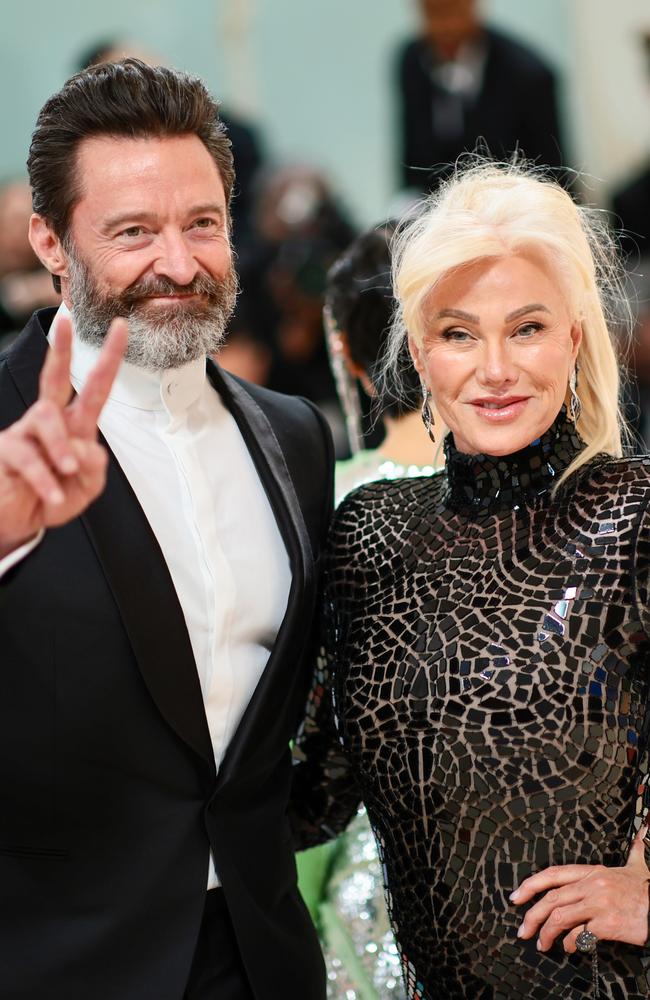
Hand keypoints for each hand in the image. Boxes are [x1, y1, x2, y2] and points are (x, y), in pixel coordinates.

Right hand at [0, 314, 127, 557]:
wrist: (18, 522)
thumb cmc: (52, 498)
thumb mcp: (85, 488)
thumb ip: (95, 468)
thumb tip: (88, 448)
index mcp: (75, 426)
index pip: (94, 388)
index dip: (109, 359)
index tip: (121, 327)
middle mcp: (48, 422)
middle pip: (54, 378)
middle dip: (61, 348)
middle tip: (65, 320)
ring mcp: (24, 433)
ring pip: (46, 418)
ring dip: (61, 445)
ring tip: (68, 470)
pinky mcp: (5, 450)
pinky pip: (28, 456)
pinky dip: (45, 480)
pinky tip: (51, 496)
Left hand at [511, 825, 649, 951]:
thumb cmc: (648, 891)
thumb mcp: (636, 868)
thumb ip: (633, 854)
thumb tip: (639, 837)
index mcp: (593, 872)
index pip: (554, 874)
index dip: (531, 884)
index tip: (516, 896)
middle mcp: (592, 885)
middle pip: (551, 898)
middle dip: (532, 915)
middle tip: (522, 930)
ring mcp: (598, 903)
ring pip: (559, 916)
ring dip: (546, 933)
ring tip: (542, 944)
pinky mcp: (606, 923)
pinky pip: (579, 934)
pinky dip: (569, 943)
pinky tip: (568, 948)